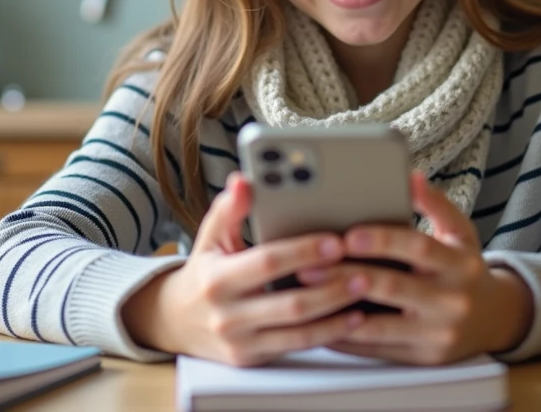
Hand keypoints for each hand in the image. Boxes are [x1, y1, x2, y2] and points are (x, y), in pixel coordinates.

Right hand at [121, 172, 367, 365]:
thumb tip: (243, 181)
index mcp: (217, 279)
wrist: (176, 321)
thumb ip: (229, 208)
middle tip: (363, 271)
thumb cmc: (204, 271)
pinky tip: (352, 318)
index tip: (334, 242)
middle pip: (290, 304)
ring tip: (364, 292)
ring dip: (336, 313)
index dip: (303, 252)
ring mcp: (240, 342)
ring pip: (299, 331)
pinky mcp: (252, 359)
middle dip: (331, 288)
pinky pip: (296, 347)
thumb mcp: (211, 237)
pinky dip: (328, 334)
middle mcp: (227, 315)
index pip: (267, 263)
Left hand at [297, 172, 534, 364]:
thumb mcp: (460, 232)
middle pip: (392, 287)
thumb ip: (435, 203)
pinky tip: (323, 323)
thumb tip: (410, 176)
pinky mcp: (423, 358)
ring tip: (308, 296)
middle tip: (309, 267)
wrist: (495, 319)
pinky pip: (378, 350)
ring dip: (340, 311)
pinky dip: (348, 337)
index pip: (418, 248)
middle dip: (346, 276)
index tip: (348, 235)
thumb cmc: (465, 268)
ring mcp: (437, 333)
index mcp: (458, 263)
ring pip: (380, 326)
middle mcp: (451, 300)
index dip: (383, 241)